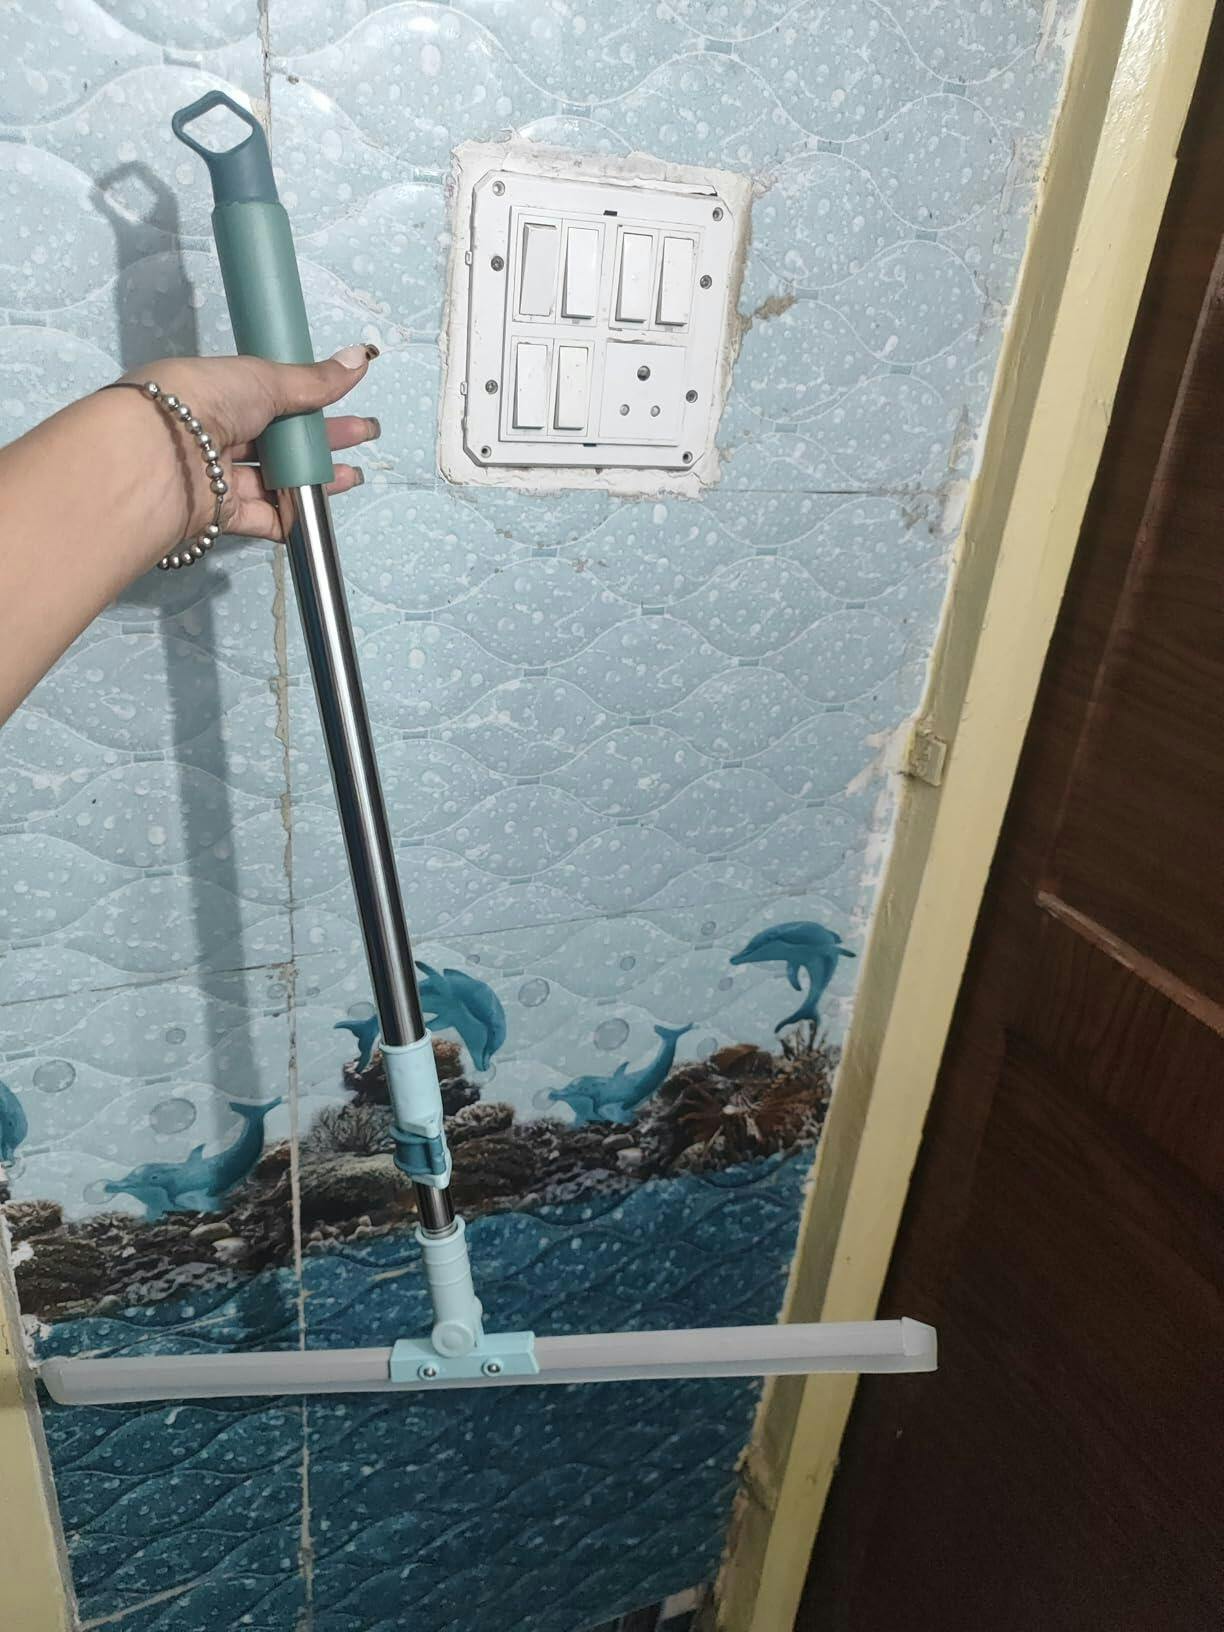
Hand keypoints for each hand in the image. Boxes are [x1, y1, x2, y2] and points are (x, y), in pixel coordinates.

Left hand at [120, 344, 378, 542]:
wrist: (157, 455)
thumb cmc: (204, 401)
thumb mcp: (264, 379)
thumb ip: (314, 381)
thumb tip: (361, 357)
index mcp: (220, 392)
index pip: (273, 396)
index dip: (313, 400)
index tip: (347, 402)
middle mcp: (216, 432)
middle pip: (279, 439)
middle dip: (324, 440)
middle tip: (365, 436)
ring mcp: (217, 475)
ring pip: (274, 480)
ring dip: (314, 479)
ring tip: (352, 477)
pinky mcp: (219, 514)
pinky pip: (262, 517)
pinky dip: (290, 517)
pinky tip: (319, 512)